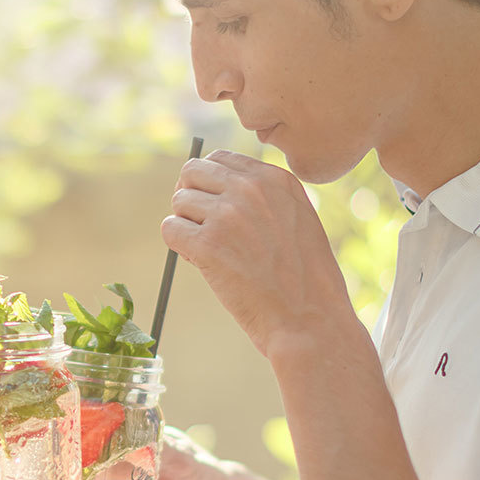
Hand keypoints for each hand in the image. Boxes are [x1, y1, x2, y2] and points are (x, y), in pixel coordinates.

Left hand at [161, 151, 355, 356]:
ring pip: (179, 202)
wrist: (310, 320)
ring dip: (187, 226)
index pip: (220, 158)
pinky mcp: (208, 244)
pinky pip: (170, 229)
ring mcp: (228, 214)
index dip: (208, 183)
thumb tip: (216, 188)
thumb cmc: (305, 280)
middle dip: (191, 197)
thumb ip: (264, 198)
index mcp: (275, 179)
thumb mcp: (298, 220)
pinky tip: (202, 263)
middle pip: (192, 172)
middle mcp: (250, 189)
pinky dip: (179, 246)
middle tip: (201, 226)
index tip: (214, 207)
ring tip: (211, 252)